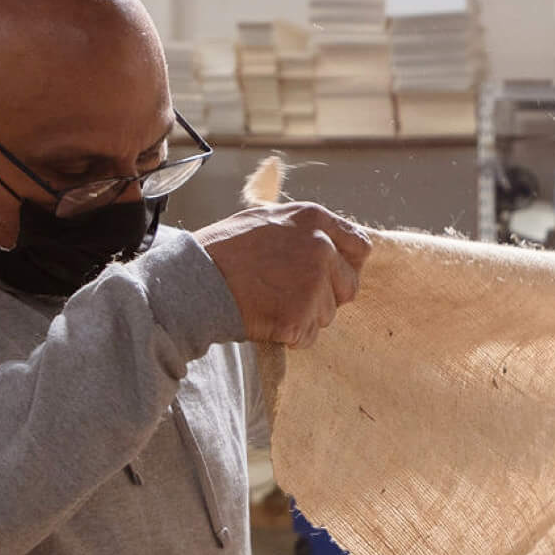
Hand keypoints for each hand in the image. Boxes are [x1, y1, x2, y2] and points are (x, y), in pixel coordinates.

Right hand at [195, 201, 371, 347]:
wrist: (194, 280)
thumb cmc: (222, 250)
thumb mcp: (266, 218)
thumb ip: (302, 229)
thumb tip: (327, 241)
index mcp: (315, 220)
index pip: (360, 246)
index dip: (347, 265)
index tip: (334, 277)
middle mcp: (321, 249)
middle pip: (349, 287)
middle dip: (327, 297)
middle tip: (294, 297)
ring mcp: (312, 284)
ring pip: (327, 315)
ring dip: (305, 317)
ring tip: (269, 304)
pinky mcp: (299, 316)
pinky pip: (308, 337)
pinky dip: (290, 336)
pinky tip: (265, 319)